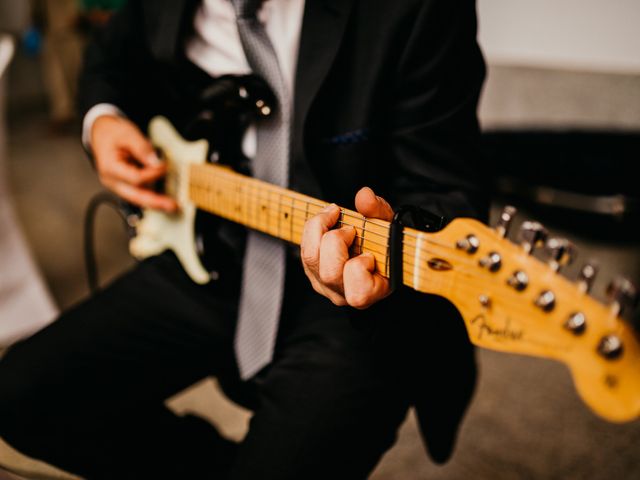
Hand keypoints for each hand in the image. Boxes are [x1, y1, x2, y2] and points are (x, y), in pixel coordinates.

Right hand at [91, 115, 177, 211]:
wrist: (102, 134)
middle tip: (172, 205)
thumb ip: (142, 148)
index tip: (165, 166)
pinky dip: (152, 196)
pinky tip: (164, 198)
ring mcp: (118, 185)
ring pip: (138, 199)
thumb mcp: (128, 134)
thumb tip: (156, 162)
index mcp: (110, 167)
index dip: (152, 174)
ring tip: (172, 205)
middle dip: (155, 202)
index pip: (135, 178)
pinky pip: (139, 194)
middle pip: (135, 196)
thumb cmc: (113, 133)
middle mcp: (112, 181)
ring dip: (155, 203)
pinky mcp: (126, 186)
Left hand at [300, 187, 393, 308]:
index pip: (359, 293)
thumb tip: (364, 195)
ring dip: (319, 229)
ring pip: (310, 260)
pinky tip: (327, 221)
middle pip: (329, 274)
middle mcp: (345, 293)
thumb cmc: (385, 242)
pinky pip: (304, 251)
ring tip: (333, 215)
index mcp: (372, 291)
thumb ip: (379, 211)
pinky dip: (312, 230)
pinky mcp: (312, 274)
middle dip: (336, 241)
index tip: (369, 253)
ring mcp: (326, 286)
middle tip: (349, 228)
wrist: (373, 247)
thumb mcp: (388, 225)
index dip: (359, 267)